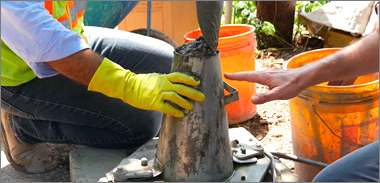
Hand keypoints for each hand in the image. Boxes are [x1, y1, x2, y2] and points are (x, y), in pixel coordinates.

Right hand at [88, 58, 204, 117]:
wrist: (128, 86)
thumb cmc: (142, 83)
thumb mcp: (155, 77)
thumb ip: (165, 80)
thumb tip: (176, 84)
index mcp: (164, 77)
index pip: (179, 77)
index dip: (189, 79)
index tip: (198, 82)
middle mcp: (163, 84)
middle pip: (181, 88)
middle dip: (193, 93)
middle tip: (202, 97)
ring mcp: (158, 94)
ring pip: (176, 97)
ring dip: (185, 103)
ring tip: (192, 107)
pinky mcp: (154, 103)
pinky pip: (167, 108)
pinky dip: (175, 111)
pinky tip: (181, 115)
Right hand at [224, 69, 305, 103]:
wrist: (303, 77)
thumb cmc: (292, 85)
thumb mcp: (279, 94)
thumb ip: (265, 97)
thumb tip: (252, 99)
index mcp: (264, 77)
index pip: (246, 76)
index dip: (236, 76)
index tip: (226, 75)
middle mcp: (265, 73)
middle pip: (248, 74)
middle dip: (237, 75)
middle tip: (227, 75)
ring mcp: (269, 73)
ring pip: (253, 74)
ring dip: (244, 75)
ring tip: (237, 77)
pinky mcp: (272, 75)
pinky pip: (258, 75)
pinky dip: (251, 76)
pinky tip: (254, 79)